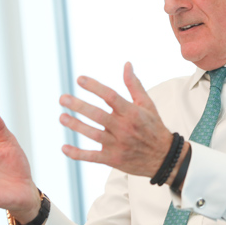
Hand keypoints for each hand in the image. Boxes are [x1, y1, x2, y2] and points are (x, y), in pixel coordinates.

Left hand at [59, 62, 172, 177]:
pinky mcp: (113, 159)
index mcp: (132, 113)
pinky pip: (92, 157)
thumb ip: (134, 85)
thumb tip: (126, 64)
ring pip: (93, 134)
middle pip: (98, 115)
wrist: (163, 157)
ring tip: (62, 117)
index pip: (110, 96)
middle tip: (63, 99)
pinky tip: (64, 147)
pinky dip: (77, 154)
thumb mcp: (147, 104)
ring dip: (75, 125)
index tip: (80, 79)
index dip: (94, 87)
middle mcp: (124, 128)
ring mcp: (118, 145)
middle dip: (79, 106)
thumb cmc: (153, 127)